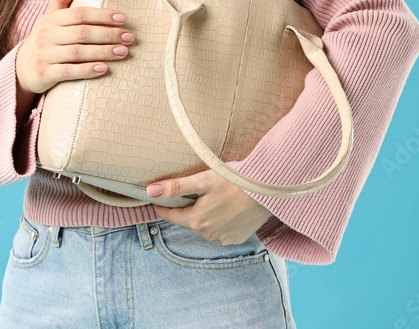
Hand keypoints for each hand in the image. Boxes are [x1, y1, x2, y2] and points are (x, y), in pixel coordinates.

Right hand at [15, 0, 135, 93]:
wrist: (21, 69)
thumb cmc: (45, 40)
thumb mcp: (50, 18)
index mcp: (51, 20)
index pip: (80, 14)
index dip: (102, 15)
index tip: (123, 18)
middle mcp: (46, 35)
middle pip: (82, 33)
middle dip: (108, 34)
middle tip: (129, 37)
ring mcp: (44, 55)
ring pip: (77, 52)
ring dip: (103, 52)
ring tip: (123, 52)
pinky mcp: (44, 74)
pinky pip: (68, 72)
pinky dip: (86, 70)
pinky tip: (104, 69)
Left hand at [147, 169, 273, 245]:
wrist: (268, 191)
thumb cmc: (236, 181)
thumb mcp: (203, 180)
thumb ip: (176, 187)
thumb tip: (150, 191)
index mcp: (196, 220)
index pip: (170, 216)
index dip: (162, 206)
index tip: (156, 199)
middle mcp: (208, 233)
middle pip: (189, 220)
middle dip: (187, 208)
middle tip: (192, 192)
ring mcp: (223, 238)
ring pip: (205, 226)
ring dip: (204, 215)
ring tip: (213, 198)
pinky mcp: (237, 238)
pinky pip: (221, 230)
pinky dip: (220, 221)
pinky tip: (227, 208)